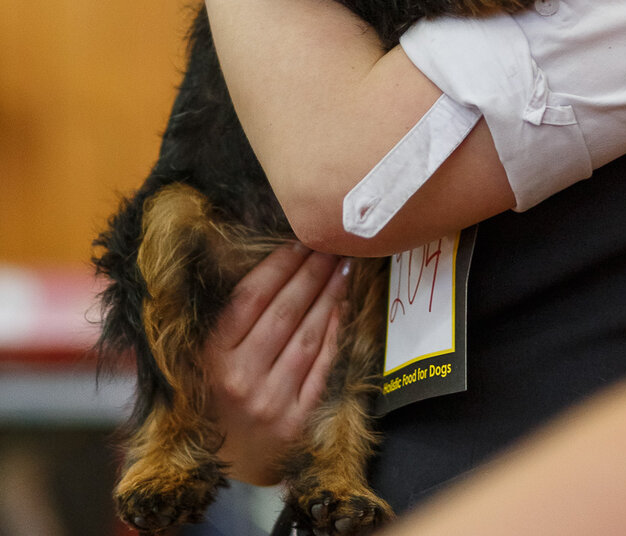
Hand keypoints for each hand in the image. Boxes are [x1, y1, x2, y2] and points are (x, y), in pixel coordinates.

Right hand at [204, 242, 349, 484]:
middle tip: (331, 244)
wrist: (219, 467)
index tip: (299, 240)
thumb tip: (260, 263)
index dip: (279, 265)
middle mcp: (239, 379)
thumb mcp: (201, 361)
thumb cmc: (211, 401)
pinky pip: (321, 366)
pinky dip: (333, 333)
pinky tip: (342, 307)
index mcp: (210, 358)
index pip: (251, 297)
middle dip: (311, 271)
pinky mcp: (296, 421)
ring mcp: (270, 401)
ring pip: (307, 335)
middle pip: (284, 311)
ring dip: (328, 295)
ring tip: (343, 267)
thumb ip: (225, 321)